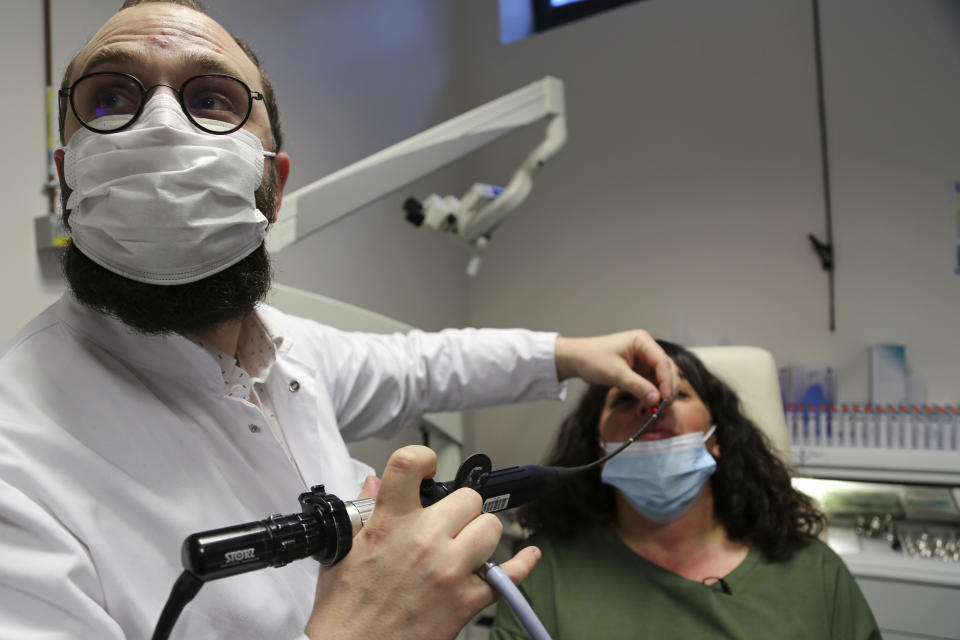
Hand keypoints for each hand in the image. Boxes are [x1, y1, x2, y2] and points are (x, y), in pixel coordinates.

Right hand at [304, 446, 540, 639]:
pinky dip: (522, 564)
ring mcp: (449, 571)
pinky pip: (508, 575)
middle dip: (459, 508)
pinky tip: (528, 556)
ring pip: (491, 528)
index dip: (423, 458)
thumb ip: (365, 512)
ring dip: (480, 534)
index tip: (428, 468)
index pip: (408, 464)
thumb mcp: (344, 551)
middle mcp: (424, 541)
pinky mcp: (466, 601)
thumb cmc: (345, 610)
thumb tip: (375, 483)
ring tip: (464, 546)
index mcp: (390, 524)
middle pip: (467, 498)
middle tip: (446, 523)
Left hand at [555, 330, 678, 405]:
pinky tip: (652, 404)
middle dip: (667, 387)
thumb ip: (637, 386)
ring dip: (662, 391)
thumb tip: (656, 399)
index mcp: (642, 341)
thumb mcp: (615, 373)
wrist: (577, 359)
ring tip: (659, 408)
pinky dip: (653, 393)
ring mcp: (644, 359)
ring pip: (662, 377)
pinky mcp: (639, 370)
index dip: (667, 380)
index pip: (662, 361)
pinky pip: (652, 382)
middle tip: (664, 405)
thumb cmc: (592, 358)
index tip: (666, 397)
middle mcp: (646, 349)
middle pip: (666, 369)